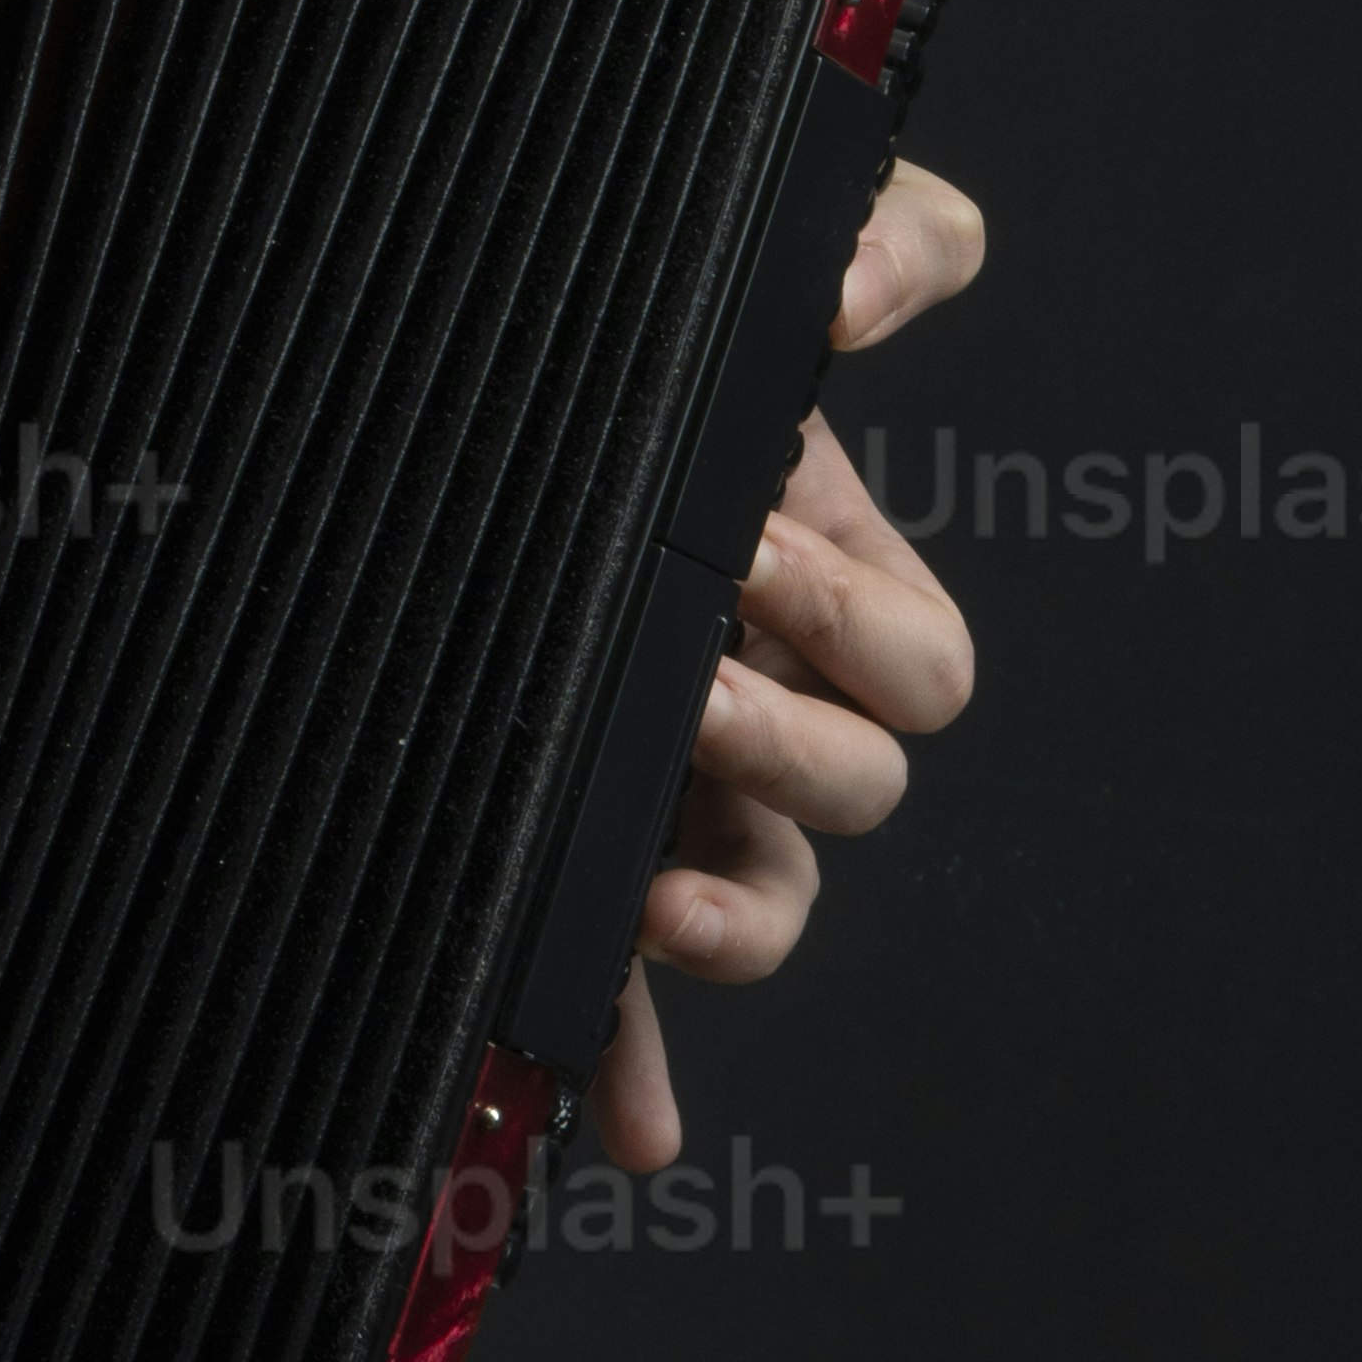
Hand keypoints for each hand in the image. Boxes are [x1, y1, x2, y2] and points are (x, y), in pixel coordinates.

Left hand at [589, 151, 986, 1176]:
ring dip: (727, 924)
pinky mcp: (566, 846)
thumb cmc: (636, 337)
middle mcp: (766, 705)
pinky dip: (625, 1057)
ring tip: (653, 897)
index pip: (914, 666)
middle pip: (851, 797)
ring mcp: (673, 791)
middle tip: (689, 681)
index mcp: (829, 586)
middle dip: (785, 749)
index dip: (858, 622)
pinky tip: (620, 1126)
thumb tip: (868, 281)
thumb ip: (871, 235)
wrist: (446, 395)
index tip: (754, 546)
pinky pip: (614, 986)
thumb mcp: (760, 255)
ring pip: (754, 905)